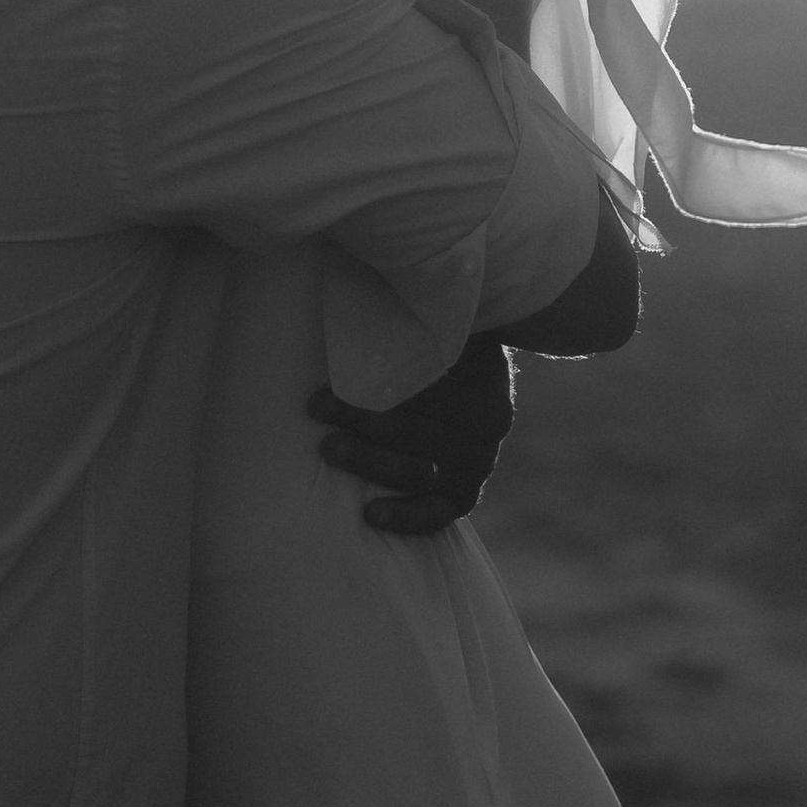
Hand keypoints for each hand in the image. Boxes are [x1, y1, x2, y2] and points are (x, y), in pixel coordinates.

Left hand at [309, 336, 516, 538]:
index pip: (432, 391)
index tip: (334, 377)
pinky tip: (370, 514)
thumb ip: (432, 320)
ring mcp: (477, 469)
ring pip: (420, 472)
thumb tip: (398, 290)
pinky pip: (435, 515)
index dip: (383, 385)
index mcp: (488, 390)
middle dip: (364, 419)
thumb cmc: (447, 353)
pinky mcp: (463, 498)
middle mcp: (488, 434)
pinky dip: (405, 517)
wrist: (477, 391)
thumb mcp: (450, 332)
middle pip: (420, 431)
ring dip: (371, 462)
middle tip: (318, 408)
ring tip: (329, 448)